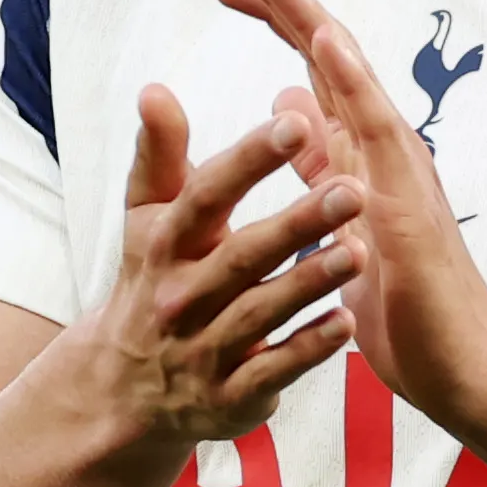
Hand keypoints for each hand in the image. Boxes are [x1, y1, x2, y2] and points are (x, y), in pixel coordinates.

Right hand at [58, 85, 360, 447]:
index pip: (206, 195)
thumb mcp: (147, 220)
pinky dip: (308, 349)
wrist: (126, 389)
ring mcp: (204, 350)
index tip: (296, 120)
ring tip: (360, 250)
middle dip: (297, 223)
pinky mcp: (229, 397)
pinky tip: (347, 323)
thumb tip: (154, 90)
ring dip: (311, 283)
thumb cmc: (154, 281)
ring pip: (262, 314)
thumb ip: (159, 155)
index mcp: (165, 246)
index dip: (249, 159)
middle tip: (354, 186)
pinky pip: (273, 370)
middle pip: (242, 256)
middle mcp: (182, 298)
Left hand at [209, 0, 486, 419]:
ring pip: (348, 73)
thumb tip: (286, 101)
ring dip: (305, 15)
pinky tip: (320, 36)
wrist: (461, 369)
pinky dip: (348, 75)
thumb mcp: (337, 223)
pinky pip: (376, 125)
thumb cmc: (407, 308)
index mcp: (359, 151)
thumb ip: (318, 163)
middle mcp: (381, 144)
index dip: (270, 17)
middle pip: (324, 51)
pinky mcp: (407, 196)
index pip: (308, 66)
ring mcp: (398, 164)